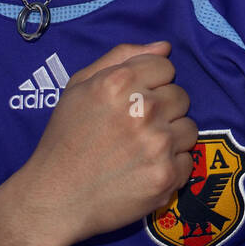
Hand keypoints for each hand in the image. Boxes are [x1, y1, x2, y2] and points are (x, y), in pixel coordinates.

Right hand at [18, 41, 197, 245]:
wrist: (55, 199)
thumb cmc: (65, 139)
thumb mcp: (79, 87)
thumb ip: (121, 57)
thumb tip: (165, 47)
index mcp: (120, 82)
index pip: (166, 66)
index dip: (151, 82)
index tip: (134, 100)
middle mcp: (143, 109)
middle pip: (181, 95)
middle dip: (163, 109)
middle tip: (135, 128)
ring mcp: (158, 144)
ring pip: (189, 127)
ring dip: (171, 137)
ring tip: (140, 150)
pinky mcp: (167, 175)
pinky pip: (189, 160)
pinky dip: (171, 166)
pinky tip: (144, 170)